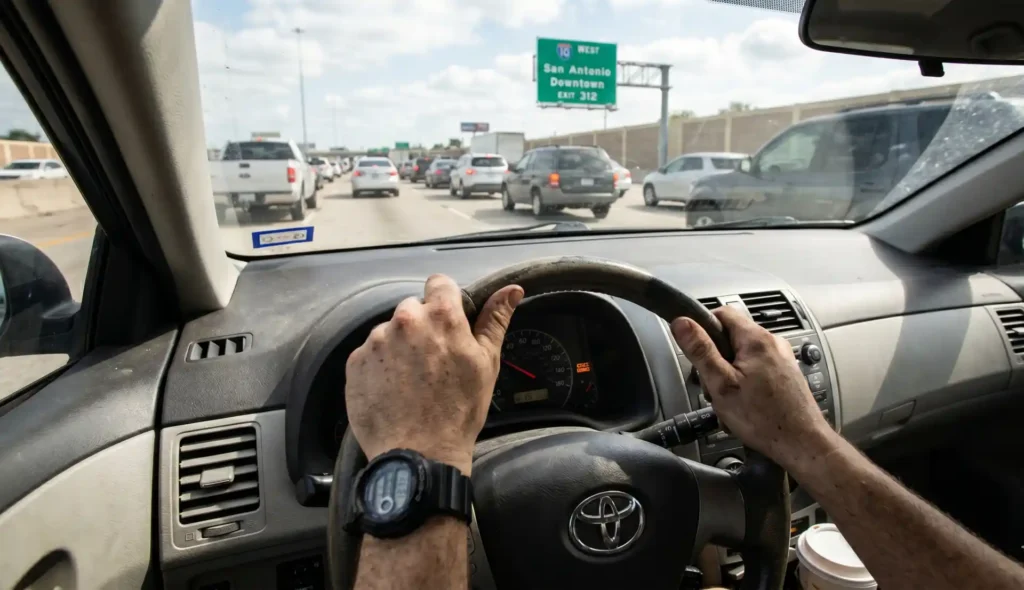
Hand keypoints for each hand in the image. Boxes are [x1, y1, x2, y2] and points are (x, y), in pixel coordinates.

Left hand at [345, 275, 523, 473]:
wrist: (419, 455)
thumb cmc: (459, 411)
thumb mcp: (486, 364)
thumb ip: (495, 321)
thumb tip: (512, 290)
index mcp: (441, 316)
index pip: (439, 283)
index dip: (446, 301)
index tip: (448, 322)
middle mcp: (404, 320)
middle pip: (412, 308)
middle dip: (422, 327)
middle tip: (432, 361)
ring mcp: (376, 341)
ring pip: (390, 331)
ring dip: (399, 347)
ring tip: (411, 381)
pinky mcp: (355, 362)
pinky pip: (369, 354)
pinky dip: (379, 367)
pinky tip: (392, 390)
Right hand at [670, 306, 830, 468]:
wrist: (802, 444)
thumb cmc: (766, 419)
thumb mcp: (721, 384)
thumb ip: (700, 351)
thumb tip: (682, 323)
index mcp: (756, 339)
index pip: (722, 313)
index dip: (703, 328)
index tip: (695, 348)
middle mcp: (773, 343)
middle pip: (731, 337)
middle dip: (715, 359)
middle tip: (712, 384)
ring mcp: (781, 358)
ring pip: (742, 356)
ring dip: (729, 375)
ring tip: (729, 399)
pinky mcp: (785, 374)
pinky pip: (756, 370)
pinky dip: (744, 384)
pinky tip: (743, 405)